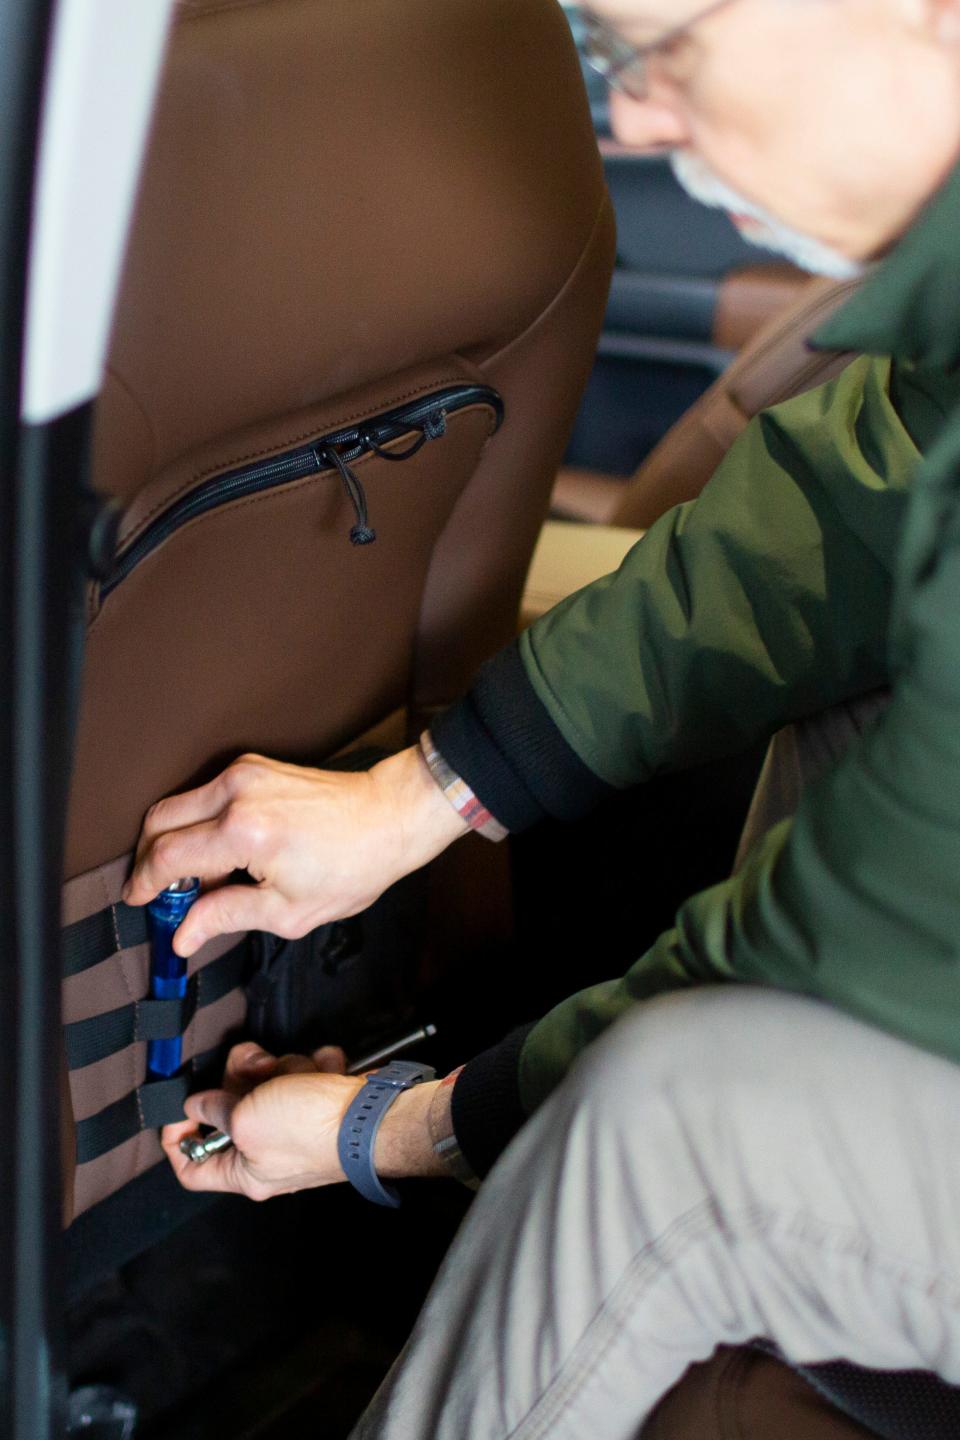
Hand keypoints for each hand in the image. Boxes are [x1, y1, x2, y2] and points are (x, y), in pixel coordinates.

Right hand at [123, 746, 466, 955]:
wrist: (390, 816)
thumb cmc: (353, 865)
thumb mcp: (289, 910)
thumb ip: (226, 916)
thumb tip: (184, 935)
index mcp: (244, 832)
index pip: (167, 857)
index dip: (144, 884)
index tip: (139, 901)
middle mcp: (237, 793)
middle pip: (159, 821)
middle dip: (147, 858)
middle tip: (157, 893)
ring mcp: (245, 772)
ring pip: (178, 804)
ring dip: (172, 839)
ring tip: (194, 880)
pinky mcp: (254, 765)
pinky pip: (204, 794)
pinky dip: (197, 823)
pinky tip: (216, 854)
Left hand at [161, 1041, 444, 1199]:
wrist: (372, 1118)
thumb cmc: (309, 1129)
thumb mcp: (246, 1119)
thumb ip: (215, 1109)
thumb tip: (197, 1103)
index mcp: (244, 1172)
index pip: (191, 1168)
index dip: (178, 1136)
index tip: (182, 1105)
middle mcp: (267, 1152)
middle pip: (231, 1108)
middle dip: (241, 1077)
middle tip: (256, 1067)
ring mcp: (295, 1126)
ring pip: (268, 1081)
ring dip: (285, 1068)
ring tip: (303, 1075)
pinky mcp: (320, 1104)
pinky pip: (302, 1073)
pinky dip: (315, 1067)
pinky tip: (325, 1073)